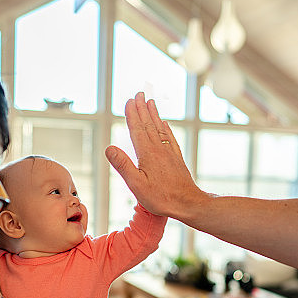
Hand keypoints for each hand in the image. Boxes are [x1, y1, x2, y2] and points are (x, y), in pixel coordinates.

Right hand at [105, 92, 202, 217]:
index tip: (129, 101)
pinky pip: (170, 138)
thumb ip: (123, 165)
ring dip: (154, 114)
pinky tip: (164, 124)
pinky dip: (165, 128)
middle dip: (142, 108)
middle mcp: (159, 149)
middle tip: (139, 94)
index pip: (137, 129)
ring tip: (151, 102)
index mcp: (147, 153)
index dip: (132, 114)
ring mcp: (169, 153)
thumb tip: (109, 148)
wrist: (188, 204)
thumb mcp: (136, 185)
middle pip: (148, 124)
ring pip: (159, 128)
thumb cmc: (161, 198)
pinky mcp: (176, 159)